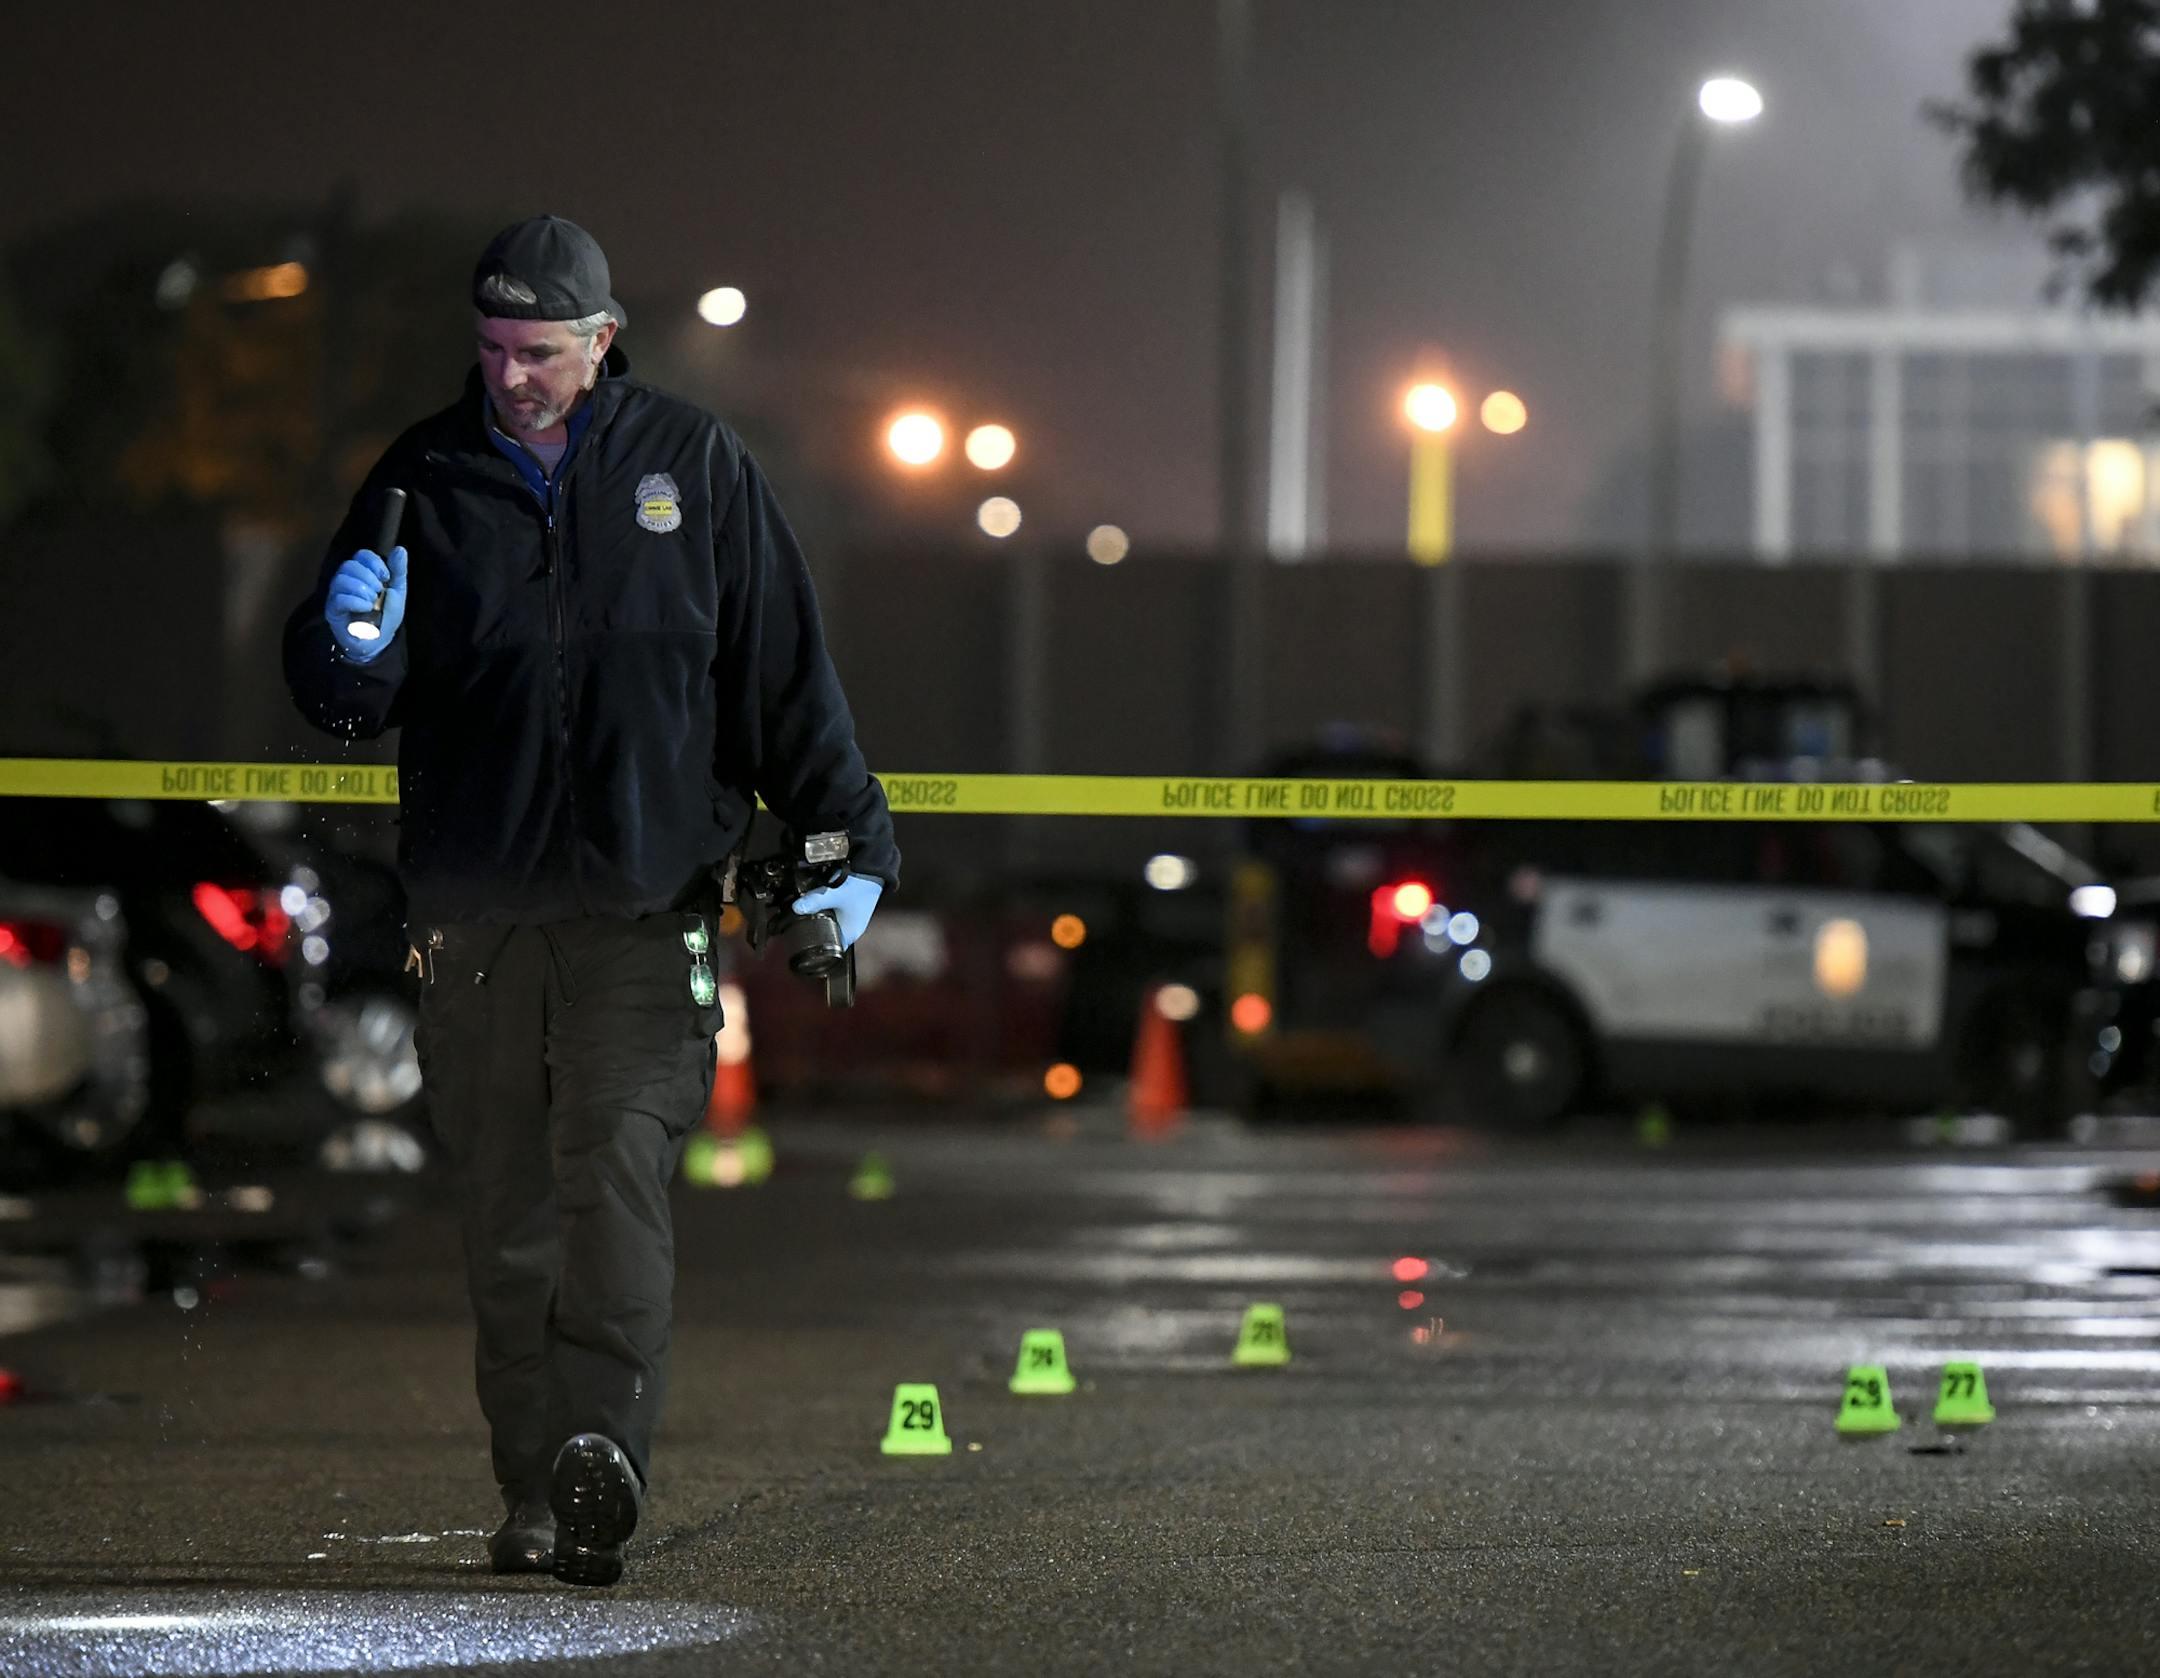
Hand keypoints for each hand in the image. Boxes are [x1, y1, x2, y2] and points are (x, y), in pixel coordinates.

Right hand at [326, 546, 407, 661]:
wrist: (380, 640)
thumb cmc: (387, 614)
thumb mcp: (398, 591)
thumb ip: (398, 570)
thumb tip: (400, 549)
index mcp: (362, 573)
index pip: (361, 555)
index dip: (373, 562)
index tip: (386, 577)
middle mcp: (346, 580)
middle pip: (349, 565)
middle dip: (368, 577)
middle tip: (379, 591)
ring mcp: (336, 594)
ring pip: (341, 579)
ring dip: (361, 589)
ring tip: (373, 602)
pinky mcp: (332, 610)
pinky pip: (338, 598)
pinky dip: (355, 601)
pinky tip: (367, 608)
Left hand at [793, 875, 882, 949]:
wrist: (874, 869)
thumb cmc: (862, 886)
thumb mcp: (834, 895)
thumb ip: (815, 901)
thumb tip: (796, 908)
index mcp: (849, 934)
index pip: (829, 951)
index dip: (815, 947)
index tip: (801, 940)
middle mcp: (852, 930)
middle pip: (827, 936)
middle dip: (813, 930)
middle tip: (798, 923)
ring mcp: (852, 919)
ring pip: (830, 924)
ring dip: (820, 918)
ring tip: (807, 911)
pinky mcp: (850, 909)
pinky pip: (834, 914)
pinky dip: (826, 910)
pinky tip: (819, 902)